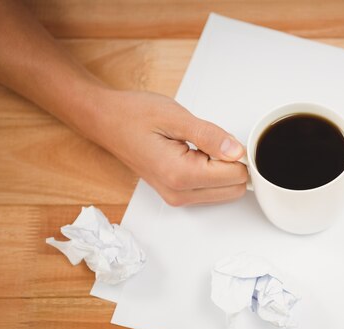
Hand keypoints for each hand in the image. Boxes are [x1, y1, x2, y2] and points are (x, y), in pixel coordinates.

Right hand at [90, 89, 248, 205]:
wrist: (106, 121)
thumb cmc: (134, 115)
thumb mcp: (176, 118)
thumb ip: (211, 136)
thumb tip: (237, 151)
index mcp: (180, 175)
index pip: (235, 175)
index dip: (236, 153)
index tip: (221, 138)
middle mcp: (179, 194)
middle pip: (234, 189)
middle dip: (232, 164)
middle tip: (210, 141)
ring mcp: (177, 198)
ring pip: (226, 192)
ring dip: (222, 170)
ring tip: (198, 147)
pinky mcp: (177, 195)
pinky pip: (212, 190)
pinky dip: (213, 174)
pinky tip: (196, 155)